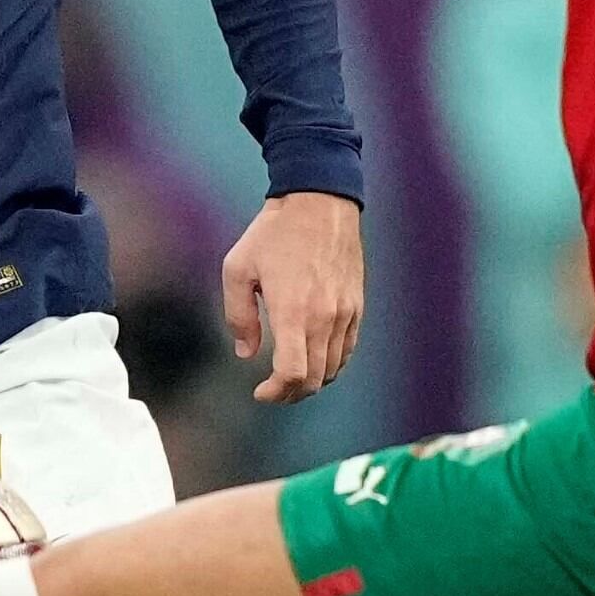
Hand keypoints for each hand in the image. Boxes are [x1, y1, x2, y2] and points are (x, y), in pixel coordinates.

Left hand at [223, 190, 365, 402]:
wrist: (318, 201)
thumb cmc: (273, 233)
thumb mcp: (237, 269)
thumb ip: (239, 316)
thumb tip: (246, 352)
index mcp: (292, 312)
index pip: (293, 373)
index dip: (276, 392)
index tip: (260, 392)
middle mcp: (324, 318)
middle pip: (314, 379)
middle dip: (291, 394)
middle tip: (273, 391)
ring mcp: (345, 313)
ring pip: (333, 368)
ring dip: (312, 382)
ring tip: (291, 379)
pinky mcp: (357, 305)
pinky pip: (347, 349)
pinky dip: (331, 364)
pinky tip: (314, 360)